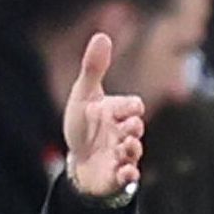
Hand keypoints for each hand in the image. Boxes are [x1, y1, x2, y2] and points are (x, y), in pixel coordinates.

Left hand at [62, 33, 145, 197]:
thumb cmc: (83, 125)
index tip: (129, 109)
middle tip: (127, 130)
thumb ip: (93, 68)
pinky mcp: (117, 175)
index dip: (131, 107)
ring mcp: (122, 154)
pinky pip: (128, 177)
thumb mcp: (83, 96)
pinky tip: (126, 173)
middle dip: (133, 128)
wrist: (77, 159)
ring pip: (133, 152)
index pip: (133, 106)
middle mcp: (124, 132)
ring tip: (125, 147)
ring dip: (132, 150)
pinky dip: (129, 176)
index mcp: (118, 111)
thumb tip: (101, 35)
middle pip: (136, 128)